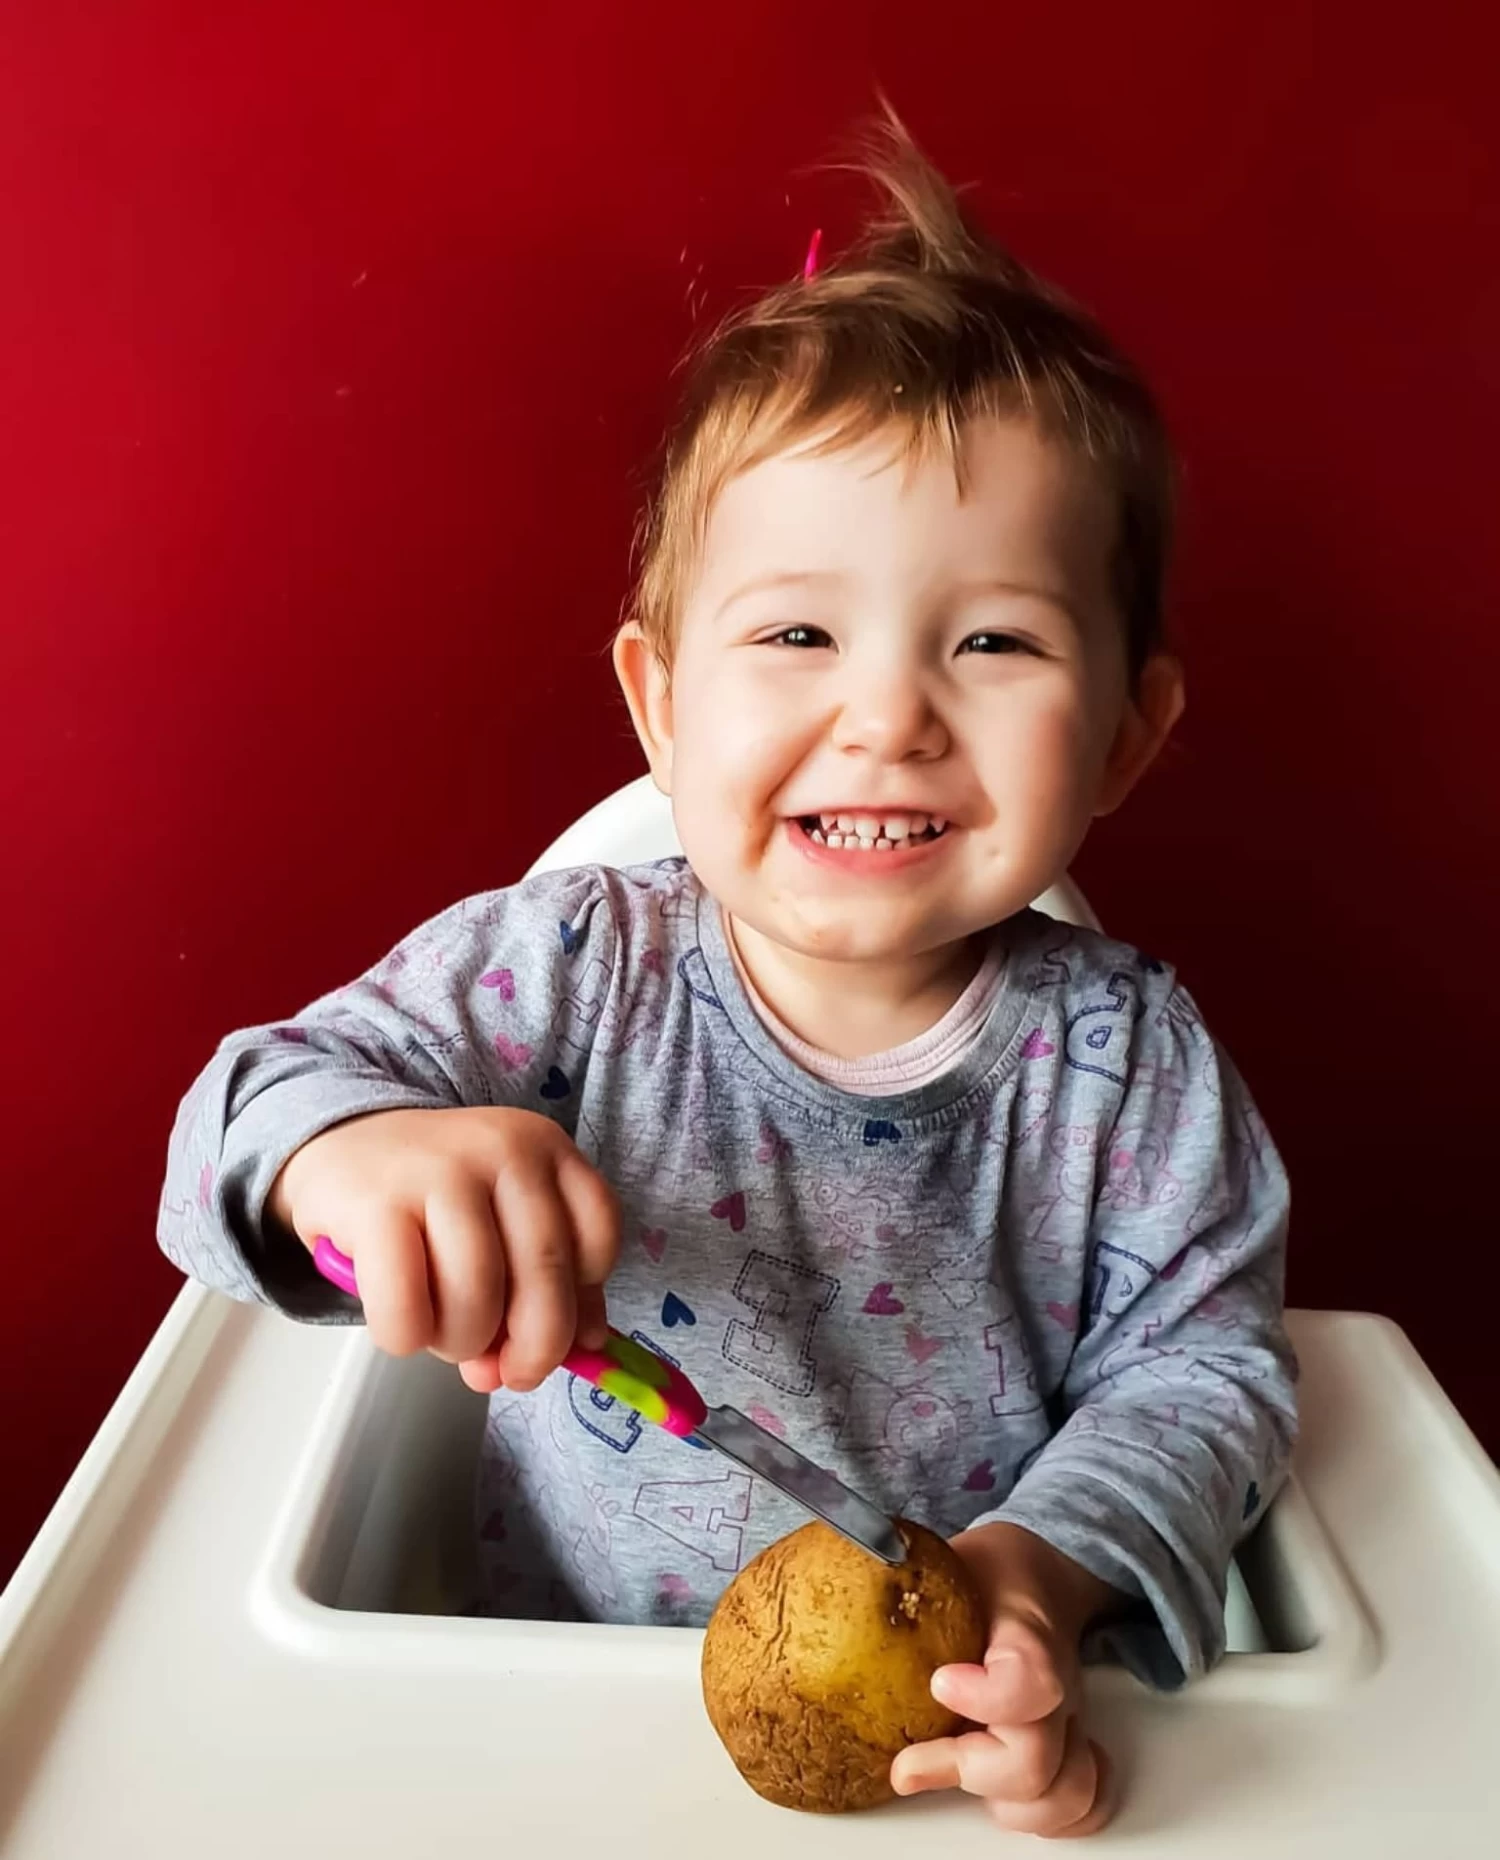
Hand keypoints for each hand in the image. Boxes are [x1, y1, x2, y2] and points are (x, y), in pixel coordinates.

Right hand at [270, 1106, 618, 1393]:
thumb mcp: (505, 1218)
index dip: (582, 1303)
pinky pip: (407, 1305)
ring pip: (477, 1294)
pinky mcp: (375, 1204)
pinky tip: (402, 1329)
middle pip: (545, 1272)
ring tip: (444, 1336)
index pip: (597, 1235)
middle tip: (507, 1373)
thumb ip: (549, 1279)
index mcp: (546, 1148)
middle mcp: (502, 1150)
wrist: (342, 1146)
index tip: (555, 1334)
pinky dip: (408, 1337)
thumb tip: (588, 1349)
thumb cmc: (434, 1197)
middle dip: (533, 1348)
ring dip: (462, 1342)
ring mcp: (438, 1171)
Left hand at [891, 1522, 1118, 1837]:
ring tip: (946, 1775)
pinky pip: (1080, 1805)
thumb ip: (901, 1567)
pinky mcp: (1065, 1751)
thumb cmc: (991, 1573)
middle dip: (967, 1769)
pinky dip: (1042, 1817)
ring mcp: (1066, 1725)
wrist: (1043, 1576)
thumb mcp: (950, 1556)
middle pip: (1036, 1759)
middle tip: (907, 1761)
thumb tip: (843, 1554)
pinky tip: (994, 1796)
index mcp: (1026, 1635)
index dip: (988, 1697)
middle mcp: (1056, 1689)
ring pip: (1062, 1795)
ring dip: (1000, 1801)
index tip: (938, 1684)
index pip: (1032, 1680)